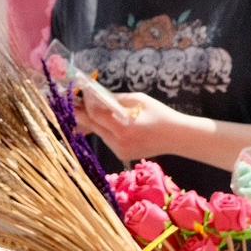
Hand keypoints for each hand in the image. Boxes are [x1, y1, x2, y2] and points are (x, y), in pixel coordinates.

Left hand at [76, 91, 194, 161]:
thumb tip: (95, 95)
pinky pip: (107, 140)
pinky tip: (107, 122)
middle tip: (73, 102)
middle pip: (92, 126)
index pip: (95, 116)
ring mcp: (120, 151)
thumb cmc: (159, 114)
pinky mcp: (122, 155)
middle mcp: (119, 143)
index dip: (86, 104)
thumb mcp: (137, 100)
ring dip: (94, 121)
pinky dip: (105, 130)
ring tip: (87, 109)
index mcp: (123, 128)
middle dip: (82, 113)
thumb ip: (114, 99)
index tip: (81, 94)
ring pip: (99, 133)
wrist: (177, 137)